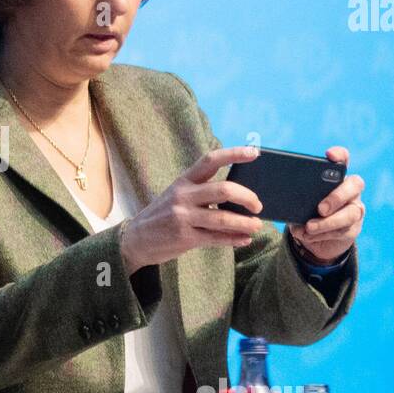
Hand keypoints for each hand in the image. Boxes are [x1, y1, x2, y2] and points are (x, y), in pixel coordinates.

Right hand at [119, 146, 264, 273]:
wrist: (135, 240)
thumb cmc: (163, 216)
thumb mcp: (177, 196)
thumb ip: (202, 193)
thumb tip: (238, 197)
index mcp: (183, 181)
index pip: (210, 160)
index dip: (233, 154)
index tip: (255, 152)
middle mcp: (183, 196)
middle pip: (224, 190)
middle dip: (247, 197)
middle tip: (258, 206)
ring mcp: (183, 217)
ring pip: (223, 218)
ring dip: (245, 223)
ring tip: (257, 225)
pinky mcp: (185, 237)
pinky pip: (217, 238)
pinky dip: (234, 239)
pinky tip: (244, 238)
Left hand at [288, 146, 364, 263]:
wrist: (318, 240)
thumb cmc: (307, 213)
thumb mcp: (300, 202)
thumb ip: (295, 198)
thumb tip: (282, 198)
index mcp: (336, 177)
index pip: (343, 160)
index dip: (339, 155)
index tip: (329, 155)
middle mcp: (350, 190)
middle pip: (355, 185)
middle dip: (337, 197)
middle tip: (320, 209)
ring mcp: (355, 209)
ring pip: (351, 213)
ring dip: (328, 222)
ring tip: (309, 227)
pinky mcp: (353, 228)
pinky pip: (342, 231)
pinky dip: (322, 234)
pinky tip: (308, 235)